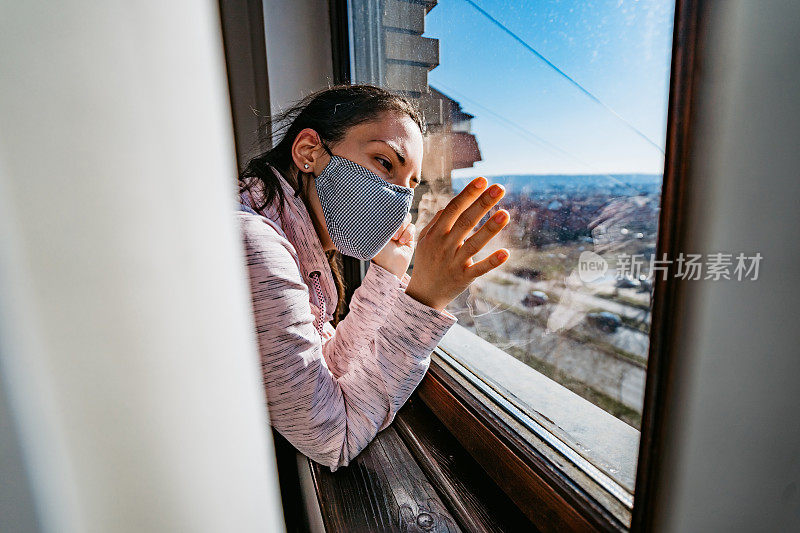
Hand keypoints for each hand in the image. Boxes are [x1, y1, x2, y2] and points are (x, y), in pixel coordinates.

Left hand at [370, 212, 414, 278]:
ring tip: (396, 239)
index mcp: (381, 224)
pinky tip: (402, 242)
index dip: (389, 211)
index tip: (386, 217)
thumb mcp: (374, 237)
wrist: (389, 267)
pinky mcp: (410, 237)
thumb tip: (374, 210)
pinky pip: (412, 227)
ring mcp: (401, 231)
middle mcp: (391, 227)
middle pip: (398, 212)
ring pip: (407, 218)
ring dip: (402, 227)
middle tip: (391, 233)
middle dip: (396, 221)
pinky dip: (408, 233)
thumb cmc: (379, 253)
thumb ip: (375, 224)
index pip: (387, 211)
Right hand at [404, 177, 510, 310]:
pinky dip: (492, 261)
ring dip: (490, 229)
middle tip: (499, 188)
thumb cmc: (427, 261)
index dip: (468, 194)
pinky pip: (479, 269)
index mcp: (435, 233)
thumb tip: (453, 203)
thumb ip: (438, 221)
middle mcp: (444, 246)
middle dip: (482, 204)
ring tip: (505, 214)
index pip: (453, 209)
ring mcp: (454, 262)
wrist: (423, 294)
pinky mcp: (464, 278)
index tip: (483, 180)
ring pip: (474, 244)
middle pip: (466, 222)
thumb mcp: (425, 240)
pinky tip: (506, 253)